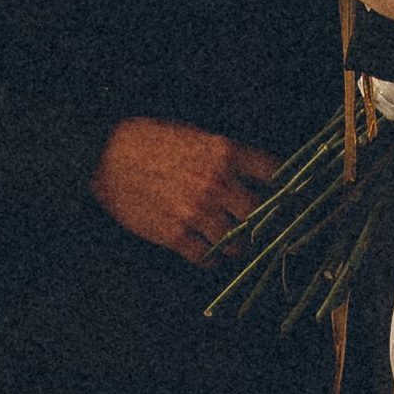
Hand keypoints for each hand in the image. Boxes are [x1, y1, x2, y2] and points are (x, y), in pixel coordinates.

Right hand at [90, 117, 279, 263]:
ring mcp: (196, 212)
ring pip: (237, 243)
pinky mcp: (175, 235)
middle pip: (260, 216)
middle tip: (256, 228)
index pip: (274, 175)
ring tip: (228, 241)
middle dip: (259, 223)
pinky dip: (210, 258)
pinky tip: (204, 250)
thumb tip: (254, 176)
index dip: (285, 189)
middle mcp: (216, 184)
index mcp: (225, 153)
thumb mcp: (194, 134)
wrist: (105, 156)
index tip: (288, 198)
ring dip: (235, 245)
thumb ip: (226, 155)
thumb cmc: (149, 140)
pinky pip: (206, 259)